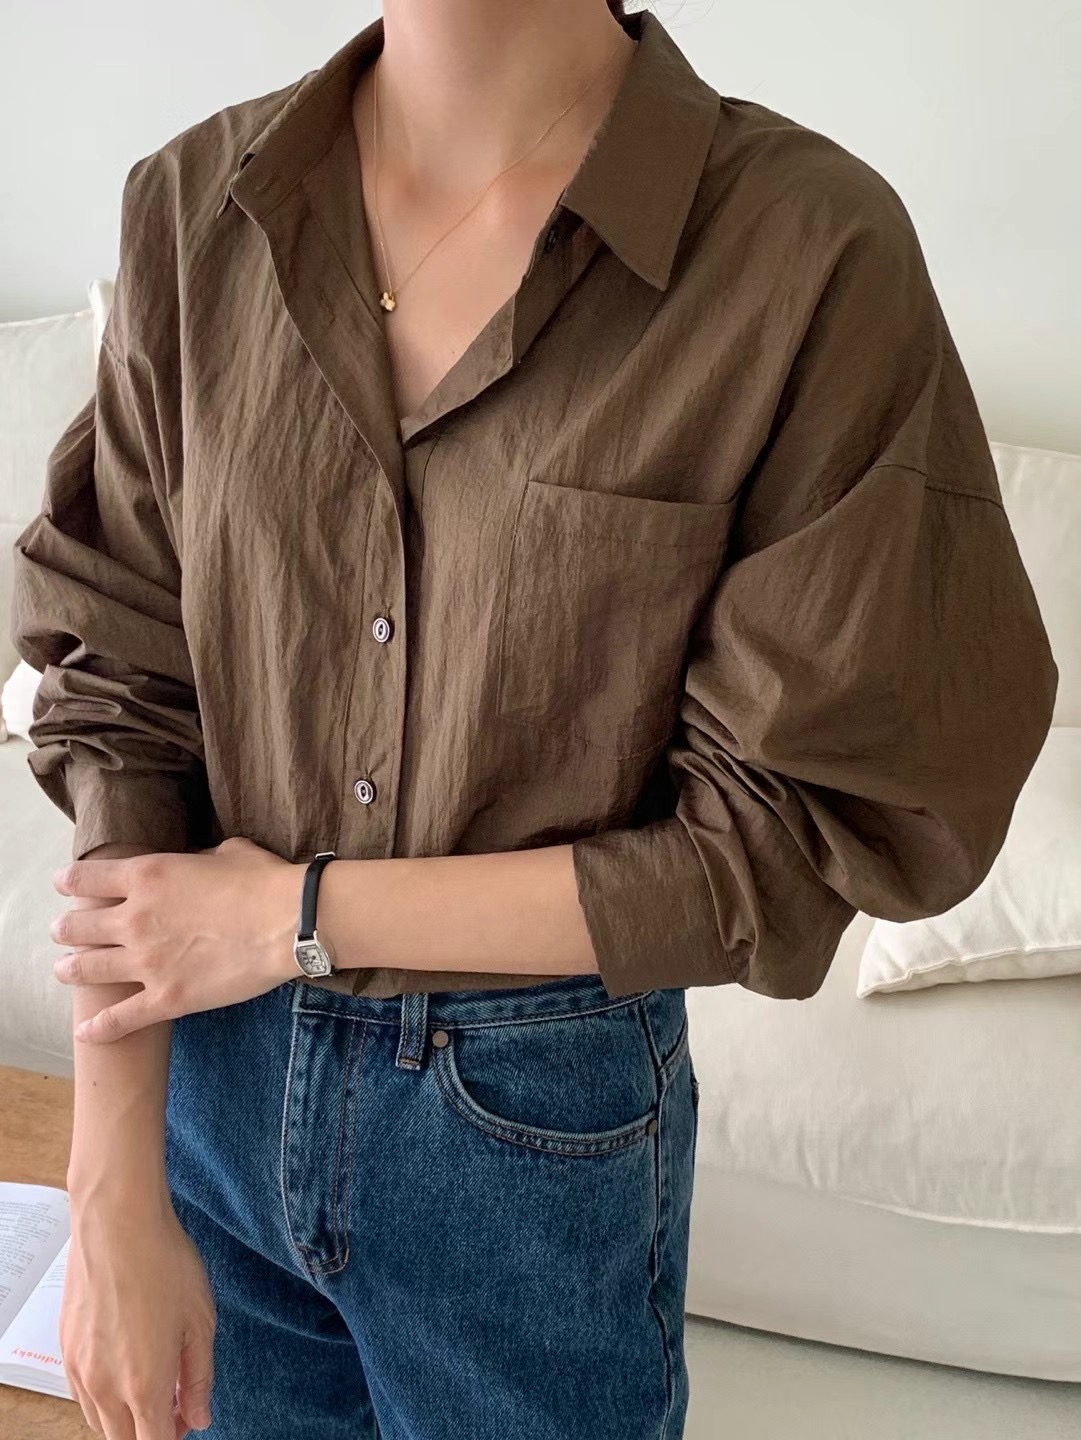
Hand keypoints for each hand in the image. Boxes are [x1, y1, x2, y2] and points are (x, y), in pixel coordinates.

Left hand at [50, 836, 303, 1041]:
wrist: (290, 922)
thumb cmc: (264, 881)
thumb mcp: (226, 852)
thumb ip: (197, 859)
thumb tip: (195, 864)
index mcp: (147, 876)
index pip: (86, 879)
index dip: (70, 882)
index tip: (64, 886)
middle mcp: (135, 919)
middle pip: (78, 927)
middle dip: (66, 929)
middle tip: (63, 932)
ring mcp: (147, 963)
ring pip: (88, 970)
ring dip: (71, 970)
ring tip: (64, 970)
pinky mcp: (166, 999)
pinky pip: (120, 1019)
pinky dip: (98, 1027)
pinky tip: (85, 1031)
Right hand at [62, 1192, 215, 1437]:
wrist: (117, 1224)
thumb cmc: (163, 1263)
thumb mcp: (200, 1321)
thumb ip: (199, 1378)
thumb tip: (199, 1417)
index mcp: (144, 1385)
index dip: (175, 1437)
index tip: (188, 1421)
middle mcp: (106, 1387)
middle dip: (152, 1431)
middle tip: (175, 1404)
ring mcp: (81, 1371)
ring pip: (101, 1422)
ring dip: (127, 1417)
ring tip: (153, 1381)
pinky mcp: (66, 1351)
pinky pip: (84, 1395)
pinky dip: (105, 1396)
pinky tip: (125, 1366)